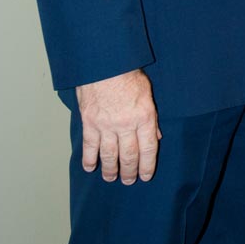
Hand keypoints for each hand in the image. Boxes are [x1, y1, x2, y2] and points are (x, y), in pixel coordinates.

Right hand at [76, 69, 161, 184]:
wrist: (104, 62)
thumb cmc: (127, 72)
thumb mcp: (147, 91)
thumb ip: (151, 116)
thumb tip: (155, 136)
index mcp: (144, 116)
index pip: (148, 148)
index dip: (147, 165)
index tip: (146, 175)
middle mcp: (126, 124)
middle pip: (129, 155)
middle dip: (129, 172)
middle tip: (129, 181)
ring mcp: (106, 125)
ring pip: (109, 155)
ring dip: (110, 170)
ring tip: (112, 177)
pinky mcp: (89, 122)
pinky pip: (89, 146)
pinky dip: (89, 159)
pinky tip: (90, 167)